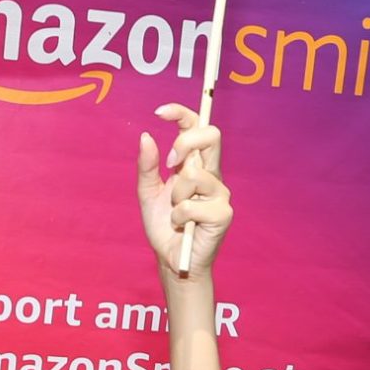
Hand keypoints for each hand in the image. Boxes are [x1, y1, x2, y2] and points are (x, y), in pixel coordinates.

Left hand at [137, 104, 231, 279]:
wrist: (170, 258)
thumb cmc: (163, 226)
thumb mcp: (147, 192)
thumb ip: (147, 166)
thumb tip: (146, 136)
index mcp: (195, 165)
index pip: (197, 128)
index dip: (181, 114)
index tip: (160, 112)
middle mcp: (212, 174)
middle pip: (211, 136)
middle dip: (185, 142)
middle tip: (169, 164)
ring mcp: (220, 193)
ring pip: (194, 175)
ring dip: (175, 196)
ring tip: (176, 213)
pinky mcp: (223, 213)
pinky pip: (192, 205)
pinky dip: (179, 217)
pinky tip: (184, 227)